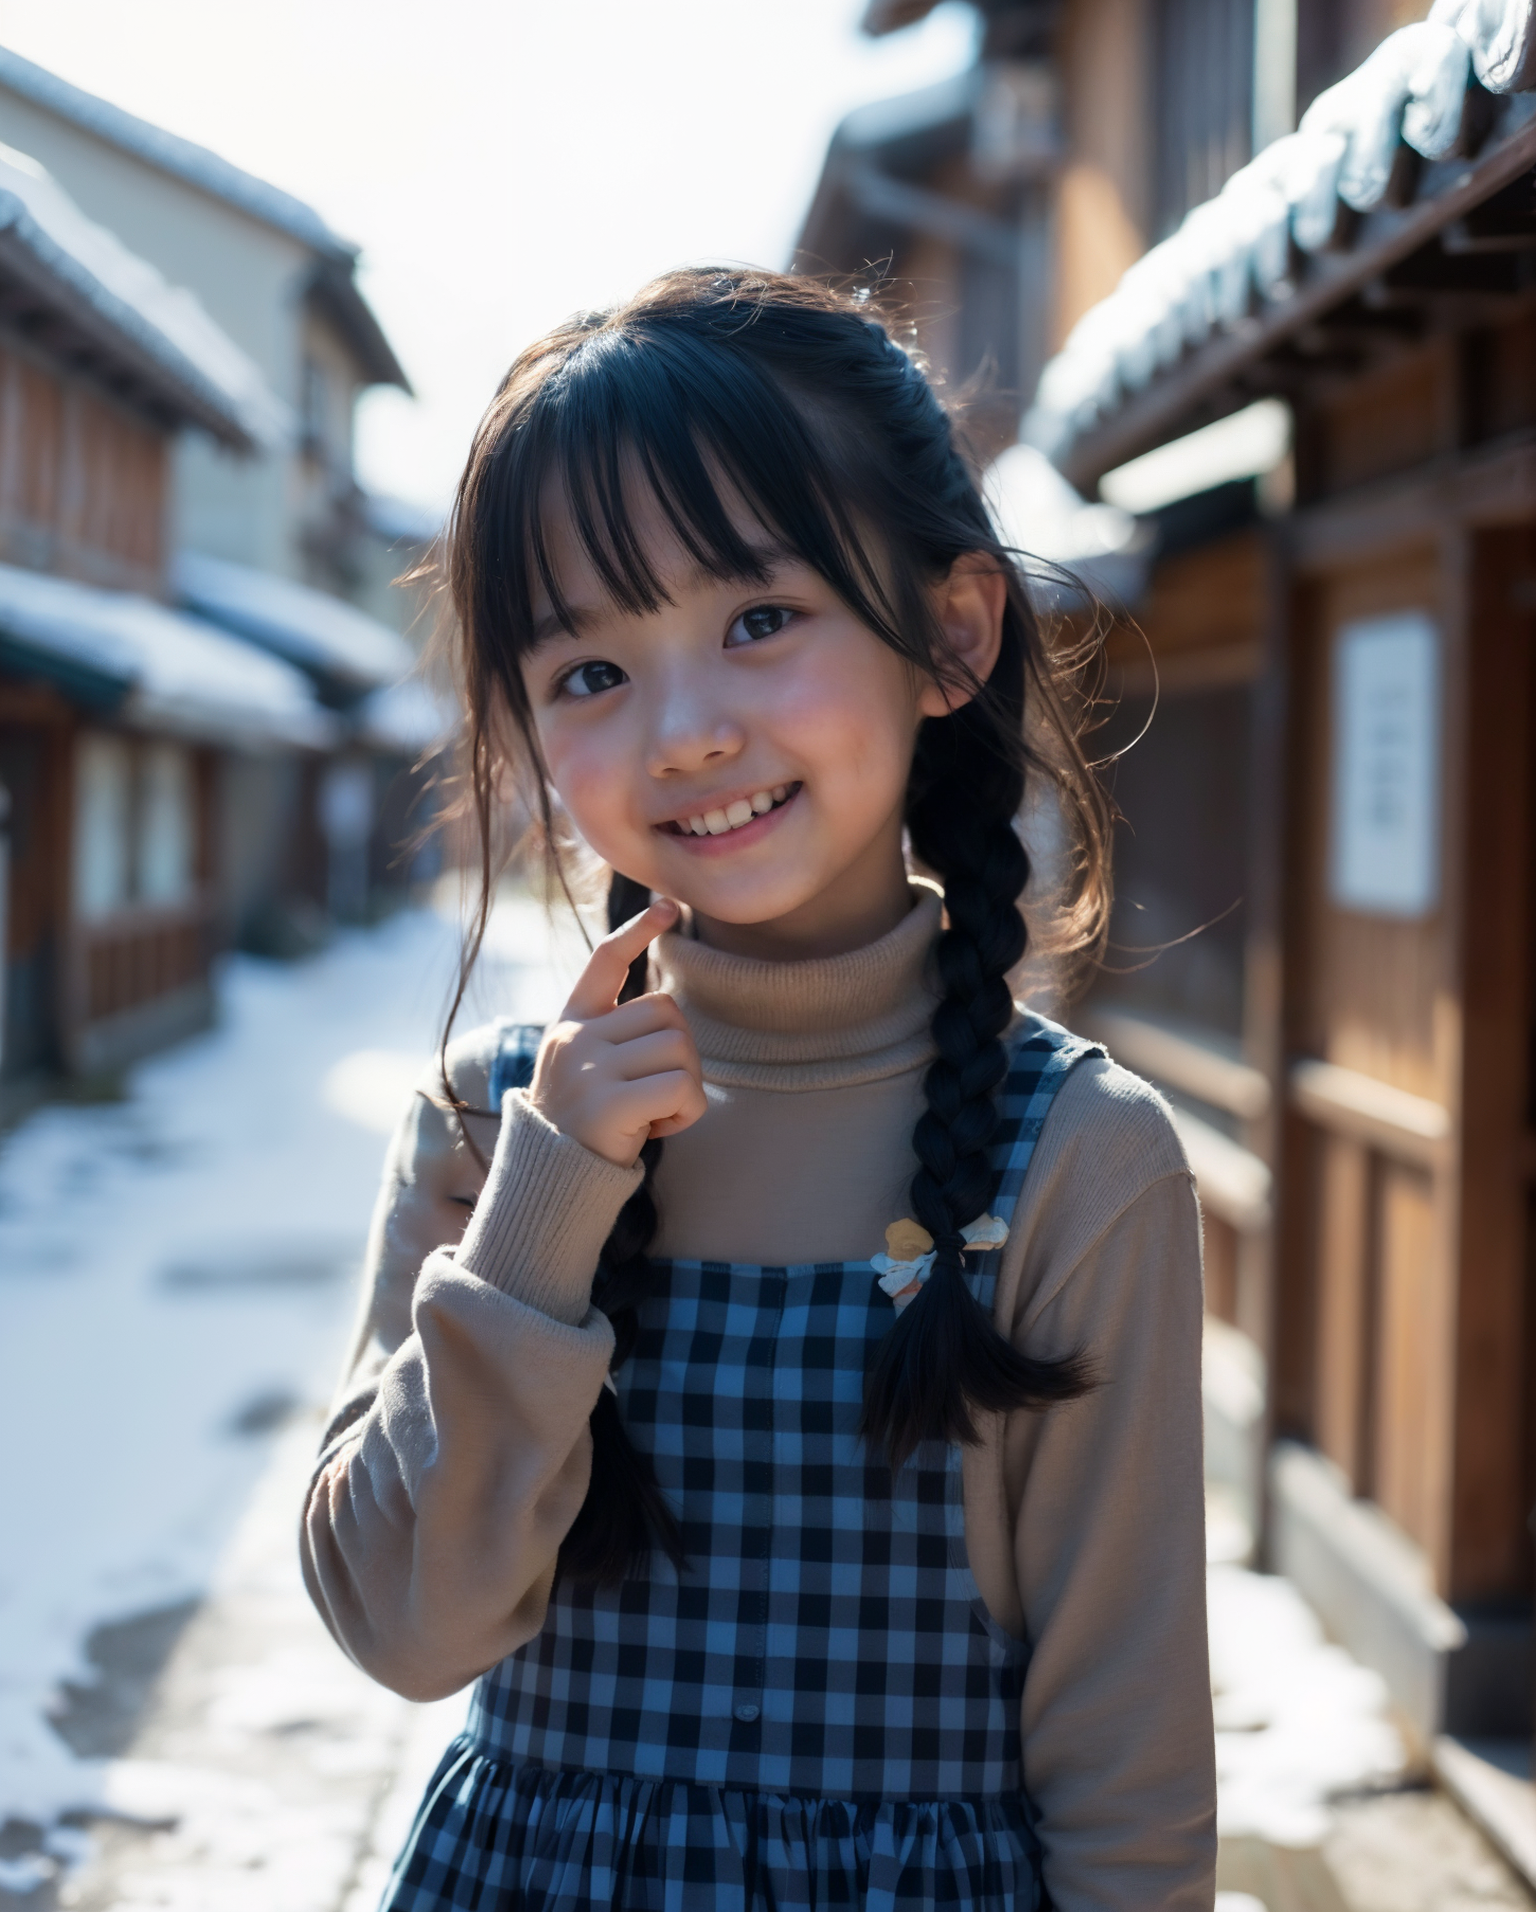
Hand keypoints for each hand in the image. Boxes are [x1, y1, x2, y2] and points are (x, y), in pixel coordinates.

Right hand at [528, 899, 705, 1167]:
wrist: (550, 1182)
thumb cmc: (584, 1125)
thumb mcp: (587, 1067)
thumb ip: (616, 1034)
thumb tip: (669, 1012)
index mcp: (570, 1022)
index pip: (605, 962)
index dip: (638, 932)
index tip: (667, 908)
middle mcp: (575, 1037)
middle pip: (666, 1011)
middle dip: (679, 1051)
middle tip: (655, 1092)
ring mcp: (589, 1069)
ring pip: (680, 1047)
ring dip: (686, 1086)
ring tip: (653, 1114)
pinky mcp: (610, 1103)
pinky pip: (683, 1086)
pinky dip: (687, 1111)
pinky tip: (659, 1129)